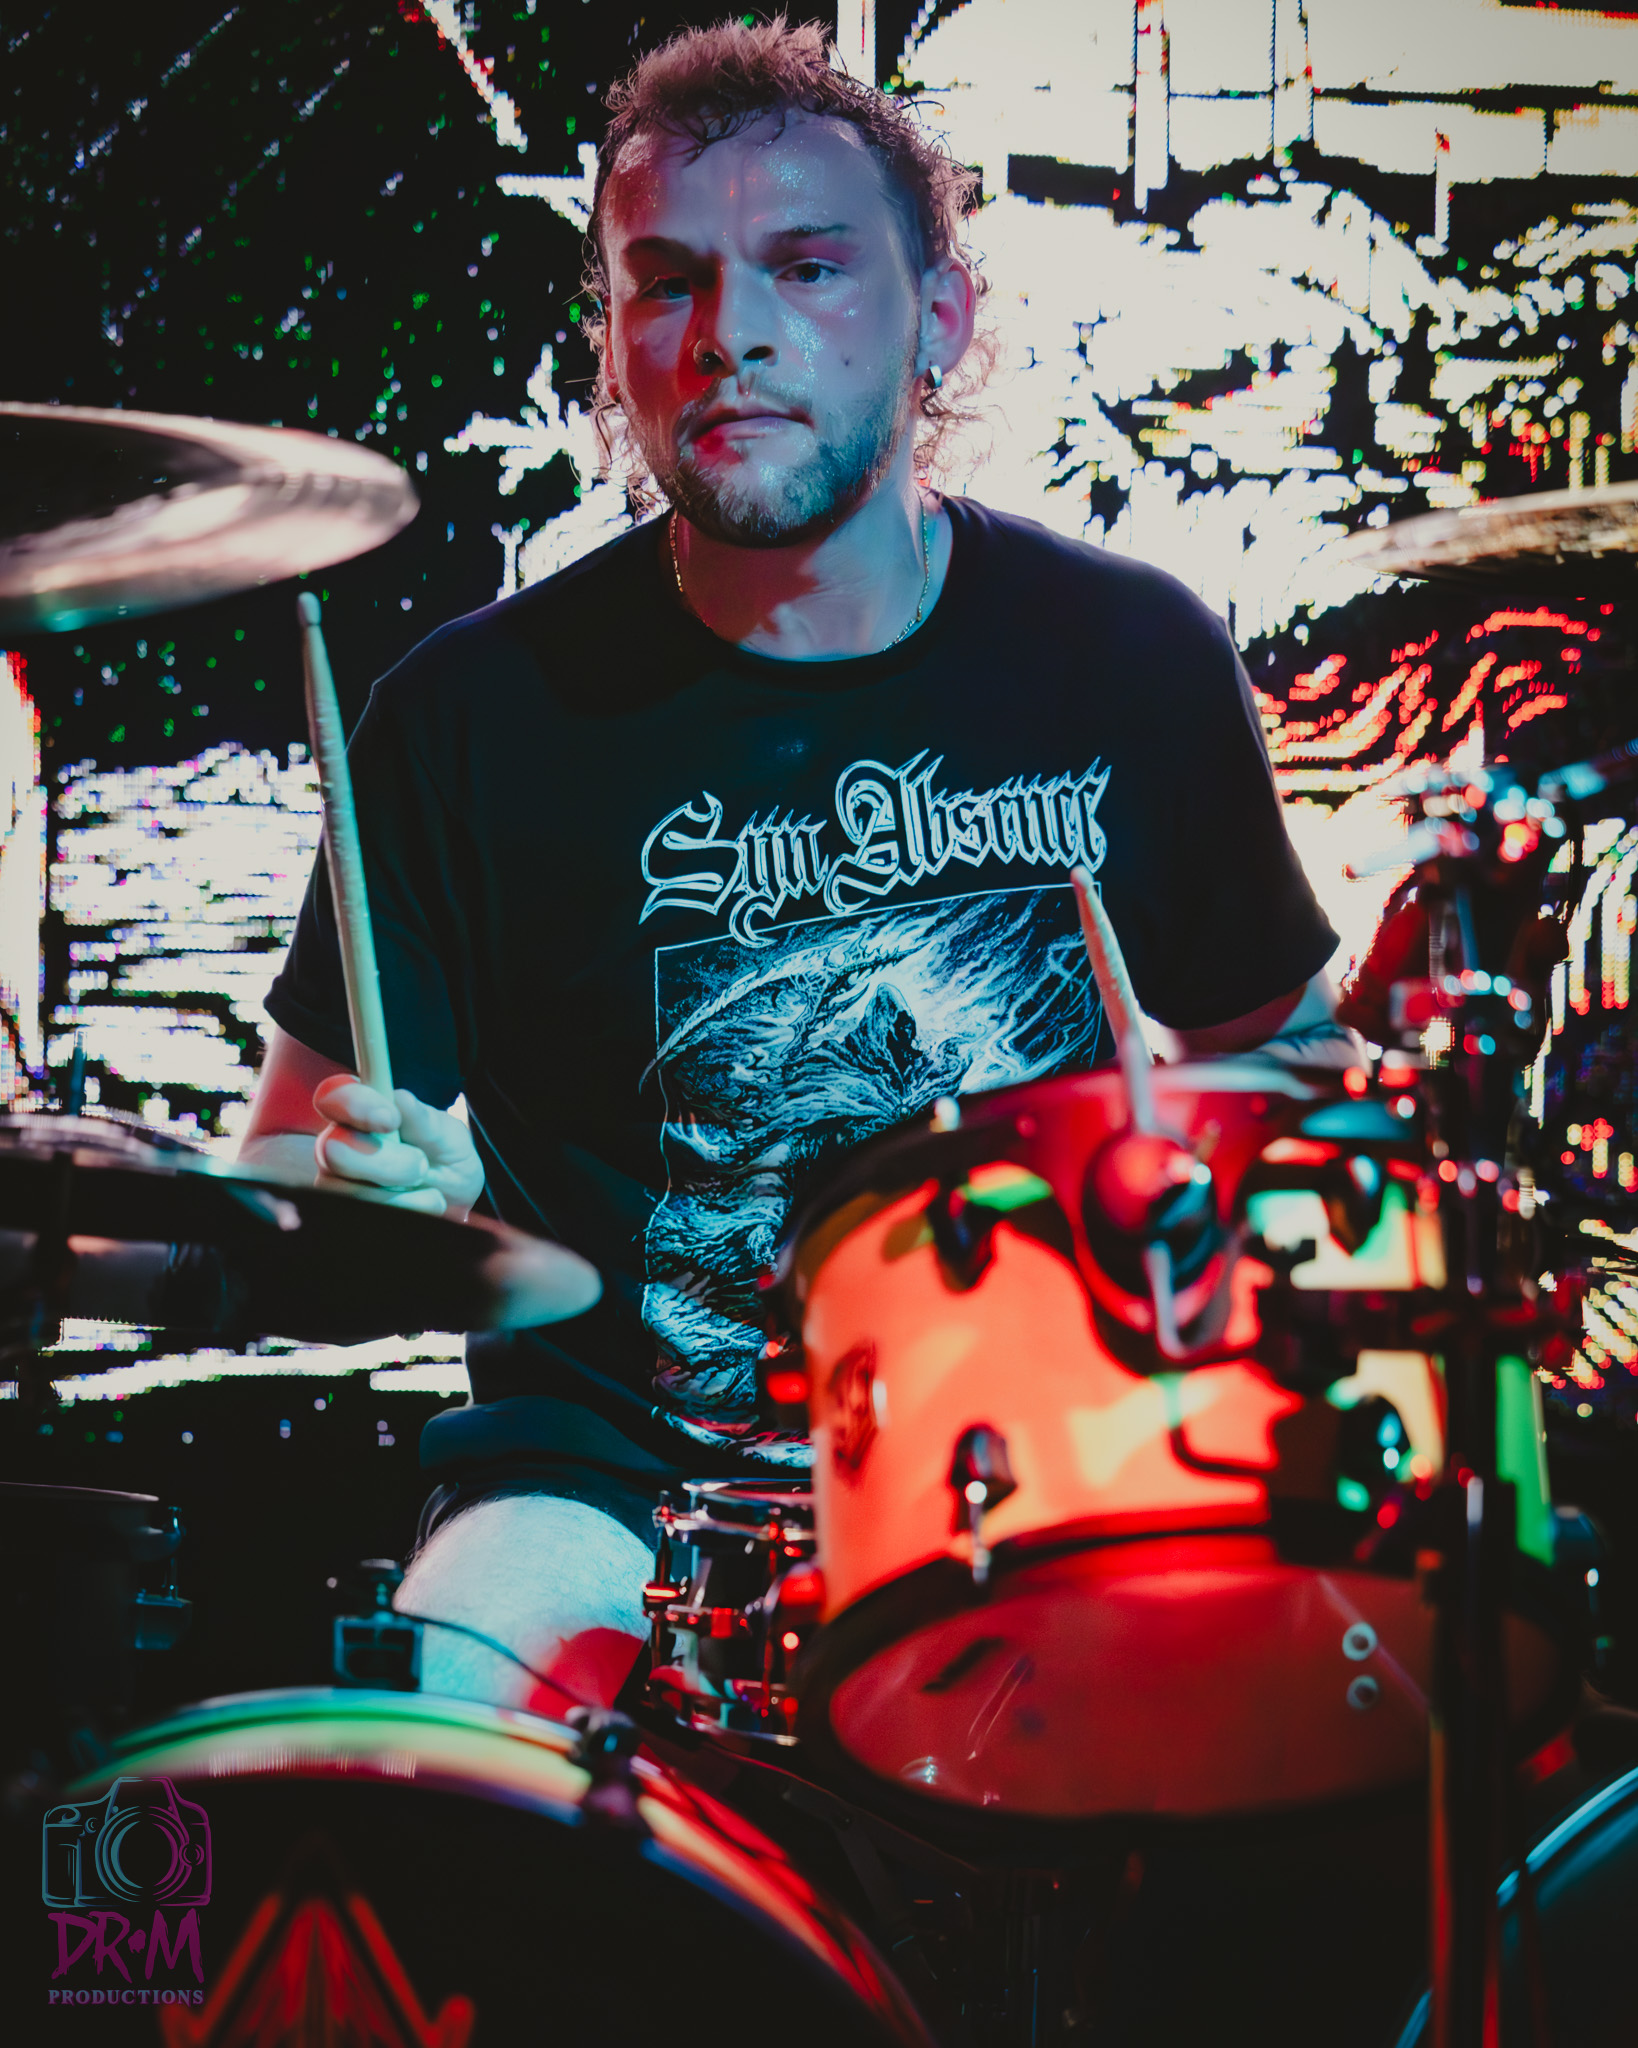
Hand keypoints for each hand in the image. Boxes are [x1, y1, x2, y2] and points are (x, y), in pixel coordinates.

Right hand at [311, 1075, 485, 1218]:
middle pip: (333, 1148)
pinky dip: (400, 1210)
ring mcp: (335, 1181)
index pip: (334, 1095)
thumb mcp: (446, 1136)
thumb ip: (423, 1119)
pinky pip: (359, 1213)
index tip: (391, 1120)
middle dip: (385, 1161)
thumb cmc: (445, 1159)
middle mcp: (337, 1144)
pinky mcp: (342, 1209)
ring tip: (430, 1192)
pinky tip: (421, 1206)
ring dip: (398, 1194)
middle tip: (419, 1165)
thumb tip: (400, 1100)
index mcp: (360, 1111)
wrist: (455, 1204)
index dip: (355, 1104)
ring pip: (347, 1190)